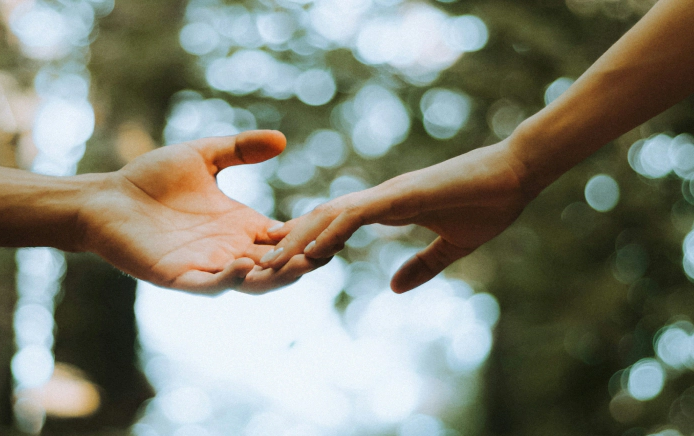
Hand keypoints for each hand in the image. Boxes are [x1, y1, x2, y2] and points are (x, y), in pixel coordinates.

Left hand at [75, 130, 325, 293]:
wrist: (106, 198)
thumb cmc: (150, 179)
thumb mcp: (203, 156)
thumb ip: (240, 149)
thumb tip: (282, 139)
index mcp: (238, 226)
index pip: (283, 238)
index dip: (309, 236)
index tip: (336, 227)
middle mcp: (228, 250)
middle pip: (276, 264)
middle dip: (303, 261)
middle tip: (330, 252)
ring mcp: (205, 266)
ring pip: (251, 281)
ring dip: (276, 277)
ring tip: (300, 264)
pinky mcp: (178, 276)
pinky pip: (209, 285)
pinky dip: (228, 281)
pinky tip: (243, 265)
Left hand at [260, 140, 532, 292]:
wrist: (519, 173)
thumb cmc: (489, 203)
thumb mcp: (453, 246)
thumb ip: (423, 265)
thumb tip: (395, 288)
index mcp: (387, 208)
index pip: (335, 225)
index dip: (307, 242)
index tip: (282, 263)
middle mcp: (379, 198)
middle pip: (321, 220)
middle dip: (289, 243)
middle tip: (256, 265)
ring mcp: (388, 195)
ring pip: (330, 216)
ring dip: (298, 240)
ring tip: (268, 263)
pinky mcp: (402, 196)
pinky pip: (358, 215)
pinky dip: (332, 232)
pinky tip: (312, 253)